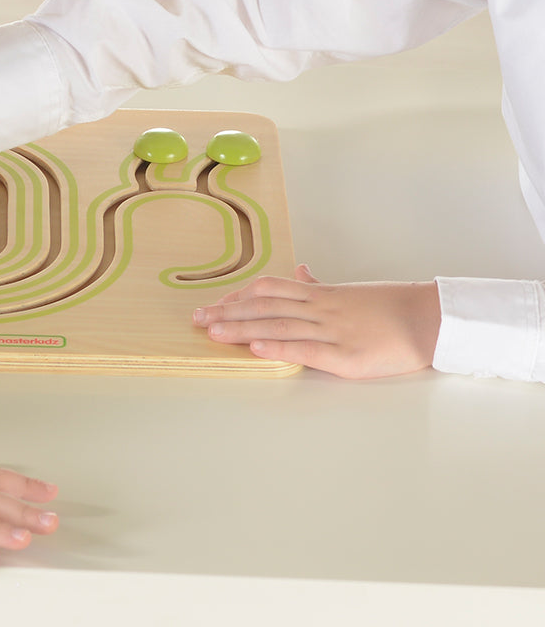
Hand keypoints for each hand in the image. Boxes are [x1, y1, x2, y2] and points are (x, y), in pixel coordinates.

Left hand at [192, 264, 440, 378]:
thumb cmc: (391, 306)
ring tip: (212, 332)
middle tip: (196, 320)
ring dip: (240, 329)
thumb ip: (320, 284)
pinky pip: (306, 350)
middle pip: (264, 306)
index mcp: (320, 294)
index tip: (213, 304)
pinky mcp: (346, 357)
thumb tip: (300, 270)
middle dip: (227, 314)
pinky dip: (277, 347)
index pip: (269, 289)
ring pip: (277, 326)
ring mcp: (331, 331)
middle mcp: (319, 309)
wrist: (430, 319)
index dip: (238, 297)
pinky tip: (254, 347)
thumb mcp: (351, 291)